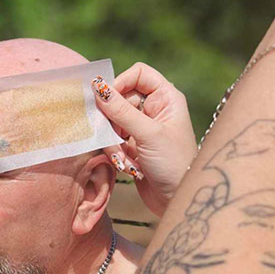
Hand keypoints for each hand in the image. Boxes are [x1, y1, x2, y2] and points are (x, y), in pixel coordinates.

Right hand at [91, 63, 196, 216]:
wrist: (177, 199)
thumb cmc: (173, 164)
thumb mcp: (148, 134)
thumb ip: (121, 110)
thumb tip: (98, 87)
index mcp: (166, 98)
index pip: (138, 74)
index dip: (121, 83)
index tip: (107, 100)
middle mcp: (154, 109)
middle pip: (120, 98)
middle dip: (112, 118)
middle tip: (113, 134)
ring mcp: (141, 128)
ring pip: (112, 121)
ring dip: (112, 140)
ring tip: (123, 157)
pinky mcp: (132, 145)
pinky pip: (112, 139)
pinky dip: (114, 152)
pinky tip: (127, 166)